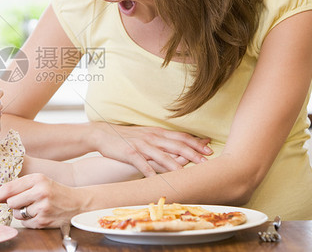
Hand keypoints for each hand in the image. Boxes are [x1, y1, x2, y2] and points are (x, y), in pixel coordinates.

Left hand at [0, 173, 81, 228]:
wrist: (76, 202)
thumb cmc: (54, 191)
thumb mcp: (39, 181)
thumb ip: (20, 186)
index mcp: (37, 179)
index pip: (10, 188)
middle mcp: (40, 192)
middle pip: (11, 202)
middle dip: (13, 204)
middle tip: (22, 202)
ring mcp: (42, 208)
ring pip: (17, 214)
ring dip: (21, 213)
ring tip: (35, 207)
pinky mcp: (44, 221)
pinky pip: (25, 223)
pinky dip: (29, 220)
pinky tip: (39, 214)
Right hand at [92, 123, 211, 176]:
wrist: (103, 134)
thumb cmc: (126, 137)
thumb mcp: (146, 135)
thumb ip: (161, 140)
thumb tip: (178, 146)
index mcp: (157, 132)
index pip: (181, 136)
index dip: (196, 143)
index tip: (209, 149)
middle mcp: (152, 137)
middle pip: (176, 145)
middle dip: (192, 153)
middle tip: (206, 161)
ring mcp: (141, 145)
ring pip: (162, 155)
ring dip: (176, 165)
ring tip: (187, 173)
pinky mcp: (130, 153)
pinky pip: (142, 164)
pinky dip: (150, 172)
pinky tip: (157, 180)